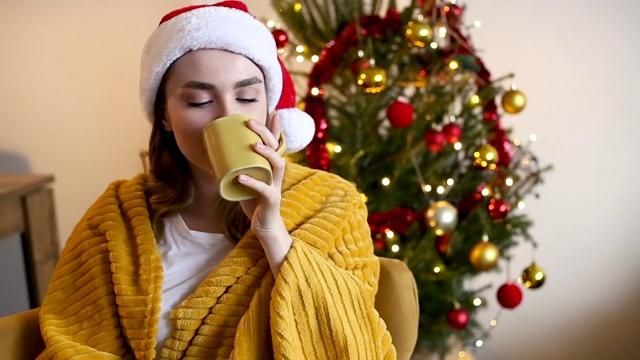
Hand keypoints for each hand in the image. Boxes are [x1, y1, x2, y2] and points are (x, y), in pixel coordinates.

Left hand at [236, 113, 291, 273]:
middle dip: (265, 133)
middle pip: (277, 148)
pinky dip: (252, 183)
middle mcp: (277, 174)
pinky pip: (264, 190)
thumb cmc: (254, 202)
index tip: (271, 112)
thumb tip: (212, 156)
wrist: (264, 227)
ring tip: (253, 145)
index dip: (275, 128)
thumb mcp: (245, 180)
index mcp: (271, 167)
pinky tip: (240, 177)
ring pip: (277, 165)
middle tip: (250, 122)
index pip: (276, 143)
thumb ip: (235, 169)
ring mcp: (275, 186)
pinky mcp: (271, 201)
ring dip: (266, 153)